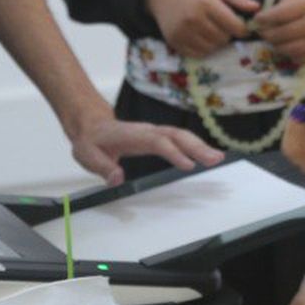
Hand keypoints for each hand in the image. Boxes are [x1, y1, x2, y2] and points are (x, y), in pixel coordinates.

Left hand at [69, 115, 223, 186]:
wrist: (92, 126)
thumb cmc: (91, 141)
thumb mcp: (87, 156)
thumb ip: (102, 167)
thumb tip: (117, 179)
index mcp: (133, 135)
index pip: (157, 141)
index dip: (174, 152)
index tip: (188, 165)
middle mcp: (148, 131)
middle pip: (176, 136)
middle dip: (197, 147)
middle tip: (215, 159)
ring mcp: (154, 133)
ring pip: (181, 136)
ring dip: (200, 146)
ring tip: (217, 158)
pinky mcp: (158, 138)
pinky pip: (179, 140)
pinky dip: (195, 147)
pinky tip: (207, 156)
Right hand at [144, 0, 256, 57]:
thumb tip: (256, 8)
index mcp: (206, 4)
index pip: (235, 26)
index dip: (242, 28)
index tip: (241, 25)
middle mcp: (193, 20)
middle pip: (224, 39)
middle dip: (228, 33)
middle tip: (223, 25)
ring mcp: (182, 33)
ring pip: (212, 48)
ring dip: (217, 42)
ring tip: (212, 29)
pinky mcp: (174, 42)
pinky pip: (198, 54)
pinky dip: (204, 48)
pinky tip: (202, 36)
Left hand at [253, 0, 304, 64]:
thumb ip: (288, 0)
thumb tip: (272, 14)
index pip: (278, 15)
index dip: (264, 18)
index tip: (257, 19)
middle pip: (282, 35)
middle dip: (267, 34)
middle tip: (262, 31)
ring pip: (291, 49)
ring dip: (278, 46)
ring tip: (274, 40)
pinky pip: (304, 58)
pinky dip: (293, 55)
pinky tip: (290, 48)